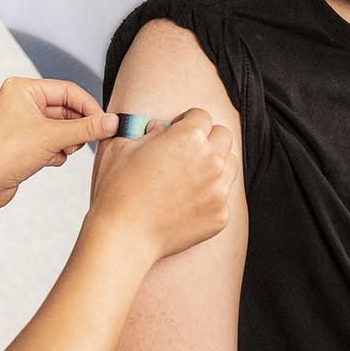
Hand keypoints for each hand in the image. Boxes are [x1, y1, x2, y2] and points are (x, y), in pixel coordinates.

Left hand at [0, 78, 116, 231]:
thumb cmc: (5, 154)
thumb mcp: (53, 137)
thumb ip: (86, 128)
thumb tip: (113, 122)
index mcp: (23, 88)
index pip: (68, 90)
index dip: (89, 107)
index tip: (106, 123)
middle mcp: (21, 101)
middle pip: (66, 109)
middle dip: (77, 128)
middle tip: (87, 141)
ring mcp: (23, 122)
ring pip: (61, 127)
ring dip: (67, 141)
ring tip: (61, 151)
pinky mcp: (24, 141)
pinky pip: (52, 140)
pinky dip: (56, 151)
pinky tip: (49, 160)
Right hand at [85, 108, 236, 260]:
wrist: (124, 235)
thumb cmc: (119, 189)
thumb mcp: (124, 146)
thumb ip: (148, 131)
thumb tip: (160, 129)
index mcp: (189, 136)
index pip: (202, 115)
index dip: (187, 120)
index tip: (177, 131)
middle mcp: (211, 160)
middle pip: (223, 136)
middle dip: (207, 138)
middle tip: (187, 151)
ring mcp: (219, 189)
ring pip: (230, 164)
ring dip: (215, 163)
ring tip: (191, 175)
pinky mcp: (220, 215)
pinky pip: (223, 196)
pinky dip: (209, 196)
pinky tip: (186, 202)